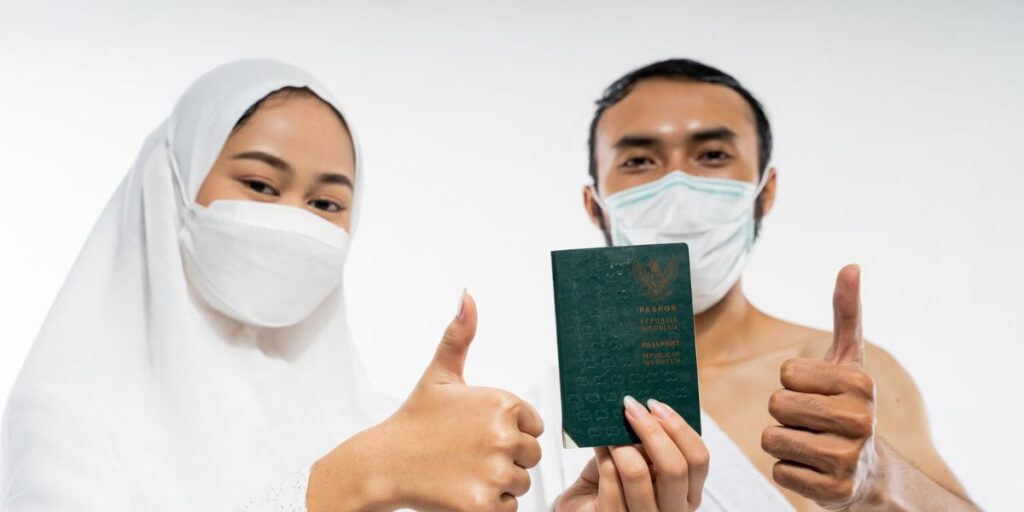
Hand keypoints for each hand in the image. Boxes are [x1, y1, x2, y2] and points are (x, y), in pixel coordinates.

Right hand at [309, 290, 543, 511]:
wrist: (383, 463)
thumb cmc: (415, 419)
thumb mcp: (440, 374)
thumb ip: (460, 335)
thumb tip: (467, 295)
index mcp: (502, 403)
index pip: (534, 424)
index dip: (509, 430)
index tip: (478, 432)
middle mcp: (504, 436)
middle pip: (531, 455)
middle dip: (506, 457)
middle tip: (469, 454)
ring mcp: (495, 472)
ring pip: (521, 482)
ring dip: (498, 482)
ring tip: (464, 470)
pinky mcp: (484, 505)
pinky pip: (509, 507)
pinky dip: (490, 505)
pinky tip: (463, 490)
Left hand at [557, 397, 708, 511]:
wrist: (584, 511)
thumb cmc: (613, 485)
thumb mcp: (639, 464)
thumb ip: (647, 445)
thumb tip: (641, 406)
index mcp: (686, 494)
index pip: (698, 460)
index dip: (680, 429)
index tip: (656, 405)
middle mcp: (672, 511)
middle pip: (674, 468)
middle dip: (651, 430)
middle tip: (630, 407)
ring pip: (638, 473)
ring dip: (621, 443)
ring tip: (609, 425)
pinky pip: (610, 481)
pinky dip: (603, 456)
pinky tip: (598, 443)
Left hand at [761, 264, 879, 509]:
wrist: (869, 472)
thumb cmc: (846, 405)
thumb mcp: (848, 360)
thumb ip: (846, 313)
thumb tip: (851, 265)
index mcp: (859, 383)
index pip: (787, 373)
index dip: (793, 383)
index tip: (817, 393)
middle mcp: (859, 421)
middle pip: (776, 405)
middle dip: (784, 413)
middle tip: (811, 421)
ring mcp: (847, 459)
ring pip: (771, 438)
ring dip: (783, 441)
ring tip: (811, 443)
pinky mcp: (833, 492)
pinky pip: (778, 471)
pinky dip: (788, 470)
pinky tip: (813, 469)